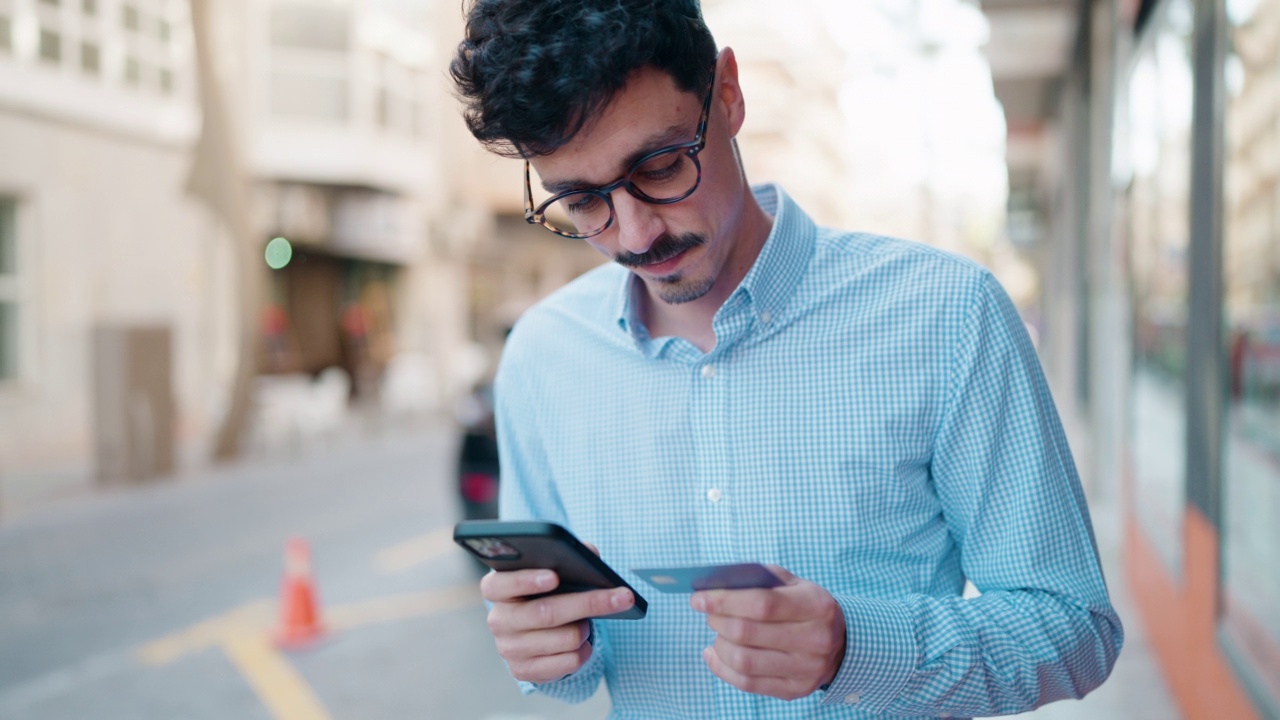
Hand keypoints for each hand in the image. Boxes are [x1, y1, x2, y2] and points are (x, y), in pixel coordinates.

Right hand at [481, 563, 634, 683]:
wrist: (540, 630)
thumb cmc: (548, 592)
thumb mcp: (554, 570)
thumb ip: (569, 556)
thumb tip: (590, 554)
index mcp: (497, 588)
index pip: (499, 584)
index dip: (526, 581)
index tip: (554, 577)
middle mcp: (498, 620)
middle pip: (544, 613)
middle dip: (587, 603)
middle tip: (621, 597)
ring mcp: (509, 648)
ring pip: (563, 639)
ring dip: (585, 629)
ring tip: (588, 623)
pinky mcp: (524, 671)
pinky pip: (567, 663)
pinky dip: (584, 652)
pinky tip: (584, 644)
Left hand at [691, 565, 845, 699]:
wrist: (841, 643)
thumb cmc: (806, 607)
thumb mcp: (794, 584)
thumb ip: (760, 579)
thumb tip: (717, 584)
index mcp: (817, 606)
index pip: (762, 604)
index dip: (725, 601)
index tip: (698, 598)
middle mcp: (816, 640)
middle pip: (748, 633)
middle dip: (718, 620)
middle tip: (708, 613)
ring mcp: (806, 669)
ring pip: (744, 661)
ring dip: (719, 644)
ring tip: (717, 632)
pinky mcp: (795, 690)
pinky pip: (747, 683)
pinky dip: (721, 668)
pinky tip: (714, 653)